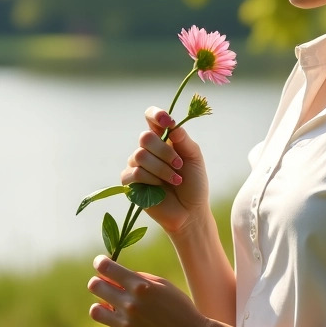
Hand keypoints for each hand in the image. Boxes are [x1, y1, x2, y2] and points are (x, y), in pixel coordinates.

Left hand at [88, 256, 208, 326]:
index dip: (101, 263)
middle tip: (103, 287)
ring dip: (100, 308)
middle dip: (98, 283)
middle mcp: (130, 305)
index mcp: (140, 286)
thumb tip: (113, 274)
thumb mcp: (164, 286)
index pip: (107, 267)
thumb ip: (138, 278)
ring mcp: (126, 326)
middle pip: (95, 286)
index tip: (101, 264)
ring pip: (95, 311)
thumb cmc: (180, 309)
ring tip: (109, 310)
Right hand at [120, 106, 209, 234]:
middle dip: (165, 152)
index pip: (151, 118)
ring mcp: (136, 165)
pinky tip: (161, 189)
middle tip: (178, 164)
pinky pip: (136, 173)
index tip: (168, 122)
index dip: (156, 115)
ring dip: (162, 169)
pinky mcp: (131, 183)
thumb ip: (184, 140)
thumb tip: (172, 125)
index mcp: (163, 139)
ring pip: (140, 156)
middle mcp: (147, 150)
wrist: (191, 211)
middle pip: (145, 137)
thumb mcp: (194, 158)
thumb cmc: (194, 183)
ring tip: (175, 180)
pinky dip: (153, 180)